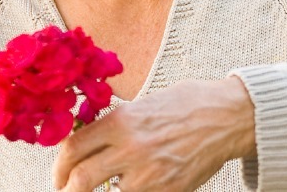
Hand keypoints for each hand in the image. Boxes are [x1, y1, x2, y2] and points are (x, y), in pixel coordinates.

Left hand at [53, 77, 255, 190]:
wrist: (227, 116)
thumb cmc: (187, 103)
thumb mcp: (143, 104)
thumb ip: (115, 124)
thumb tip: (88, 142)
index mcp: (121, 121)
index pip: (73, 148)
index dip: (59, 166)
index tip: (59, 174)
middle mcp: (131, 147)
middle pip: (81, 180)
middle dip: (67, 189)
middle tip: (66, 191)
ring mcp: (150, 174)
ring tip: (99, 191)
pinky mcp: (168, 191)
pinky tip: (130, 188)